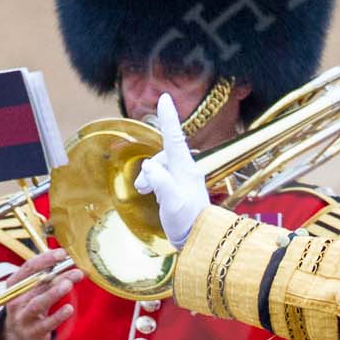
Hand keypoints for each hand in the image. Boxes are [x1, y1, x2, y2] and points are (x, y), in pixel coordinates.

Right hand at [0, 249, 80, 339]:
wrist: (19, 336)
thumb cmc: (31, 306)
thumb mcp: (34, 290)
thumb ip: (50, 277)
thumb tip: (72, 262)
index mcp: (15, 285)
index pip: (28, 268)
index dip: (45, 259)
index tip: (62, 253)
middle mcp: (16, 300)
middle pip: (36, 285)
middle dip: (56, 275)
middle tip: (75, 270)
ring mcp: (24, 317)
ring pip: (37, 304)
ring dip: (53, 293)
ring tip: (68, 284)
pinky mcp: (34, 333)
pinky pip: (46, 324)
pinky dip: (58, 316)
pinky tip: (69, 308)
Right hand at [133, 93, 210, 248]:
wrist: (200, 241)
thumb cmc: (187, 223)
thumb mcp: (172, 203)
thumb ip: (161, 183)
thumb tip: (150, 167)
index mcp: (186, 170)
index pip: (175, 138)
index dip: (169, 118)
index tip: (165, 98)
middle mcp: (187, 171)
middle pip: (162, 155)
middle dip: (148, 167)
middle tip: (140, 188)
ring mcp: (185, 180)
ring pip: (160, 167)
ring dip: (149, 177)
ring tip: (143, 193)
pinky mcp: (182, 190)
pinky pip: (163, 177)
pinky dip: (154, 183)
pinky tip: (152, 195)